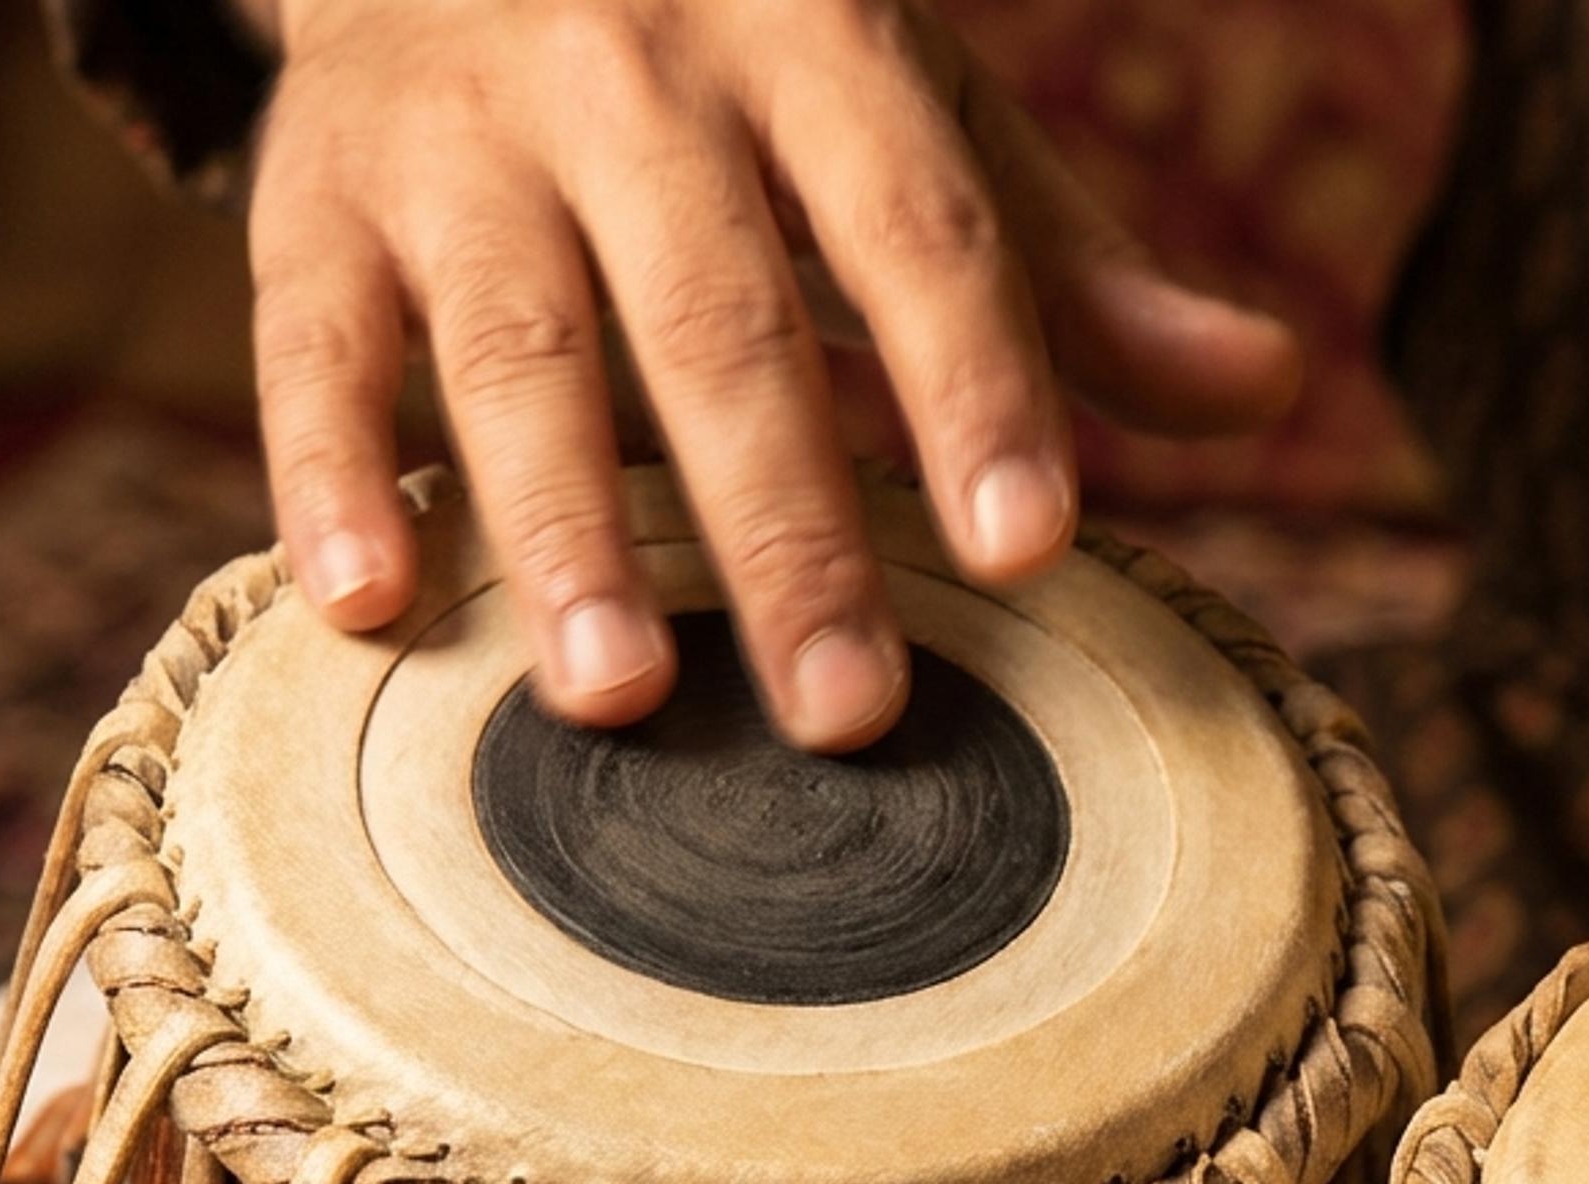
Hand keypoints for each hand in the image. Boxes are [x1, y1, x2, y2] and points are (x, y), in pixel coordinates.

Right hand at [245, 0, 1302, 746]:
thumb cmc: (749, 50)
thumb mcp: (917, 120)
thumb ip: (1070, 278)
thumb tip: (1276, 390)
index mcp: (815, 45)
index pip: (921, 233)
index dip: (978, 390)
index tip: (1035, 549)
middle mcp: (631, 73)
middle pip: (720, 320)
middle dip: (785, 524)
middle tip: (846, 712)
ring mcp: (462, 130)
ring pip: (518, 341)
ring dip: (567, 525)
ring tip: (622, 698)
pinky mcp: (319, 184)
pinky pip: (313, 333)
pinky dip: (327, 468)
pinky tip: (369, 604)